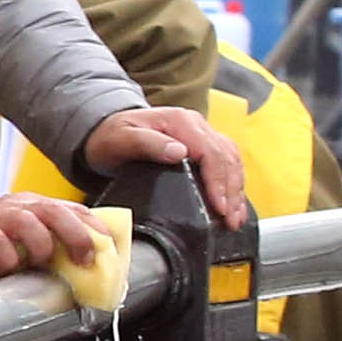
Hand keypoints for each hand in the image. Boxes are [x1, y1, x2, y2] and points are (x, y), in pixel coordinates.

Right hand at [0, 194, 106, 282]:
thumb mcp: (19, 234)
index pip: (73, 210)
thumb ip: (47, 242)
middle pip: (56, 212)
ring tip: (36, 265)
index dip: (95, 229)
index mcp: (32, 206)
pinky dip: (8, 261)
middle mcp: (17, 207)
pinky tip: (5, 271)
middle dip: (77, 236)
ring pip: (29, 225)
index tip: (110, 251)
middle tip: (84, 260)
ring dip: (40, 248)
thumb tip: (84, 266)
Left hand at [78, 104, 253, 226]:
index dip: (218, 181)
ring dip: (236, 190)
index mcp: (180, 121)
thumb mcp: (121, 139)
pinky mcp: (202, 147)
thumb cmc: (111, 136)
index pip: (211, 151)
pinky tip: (234, 205)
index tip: (220, 206)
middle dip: (232, 191)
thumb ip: (147, 143)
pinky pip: (225, 164)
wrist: (105, 132)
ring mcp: (201, 135)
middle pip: (226, 157)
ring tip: (235, 218)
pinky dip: (232, 185)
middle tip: (231, 220)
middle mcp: (195, 125)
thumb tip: (179, 152)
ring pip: (231, 161)